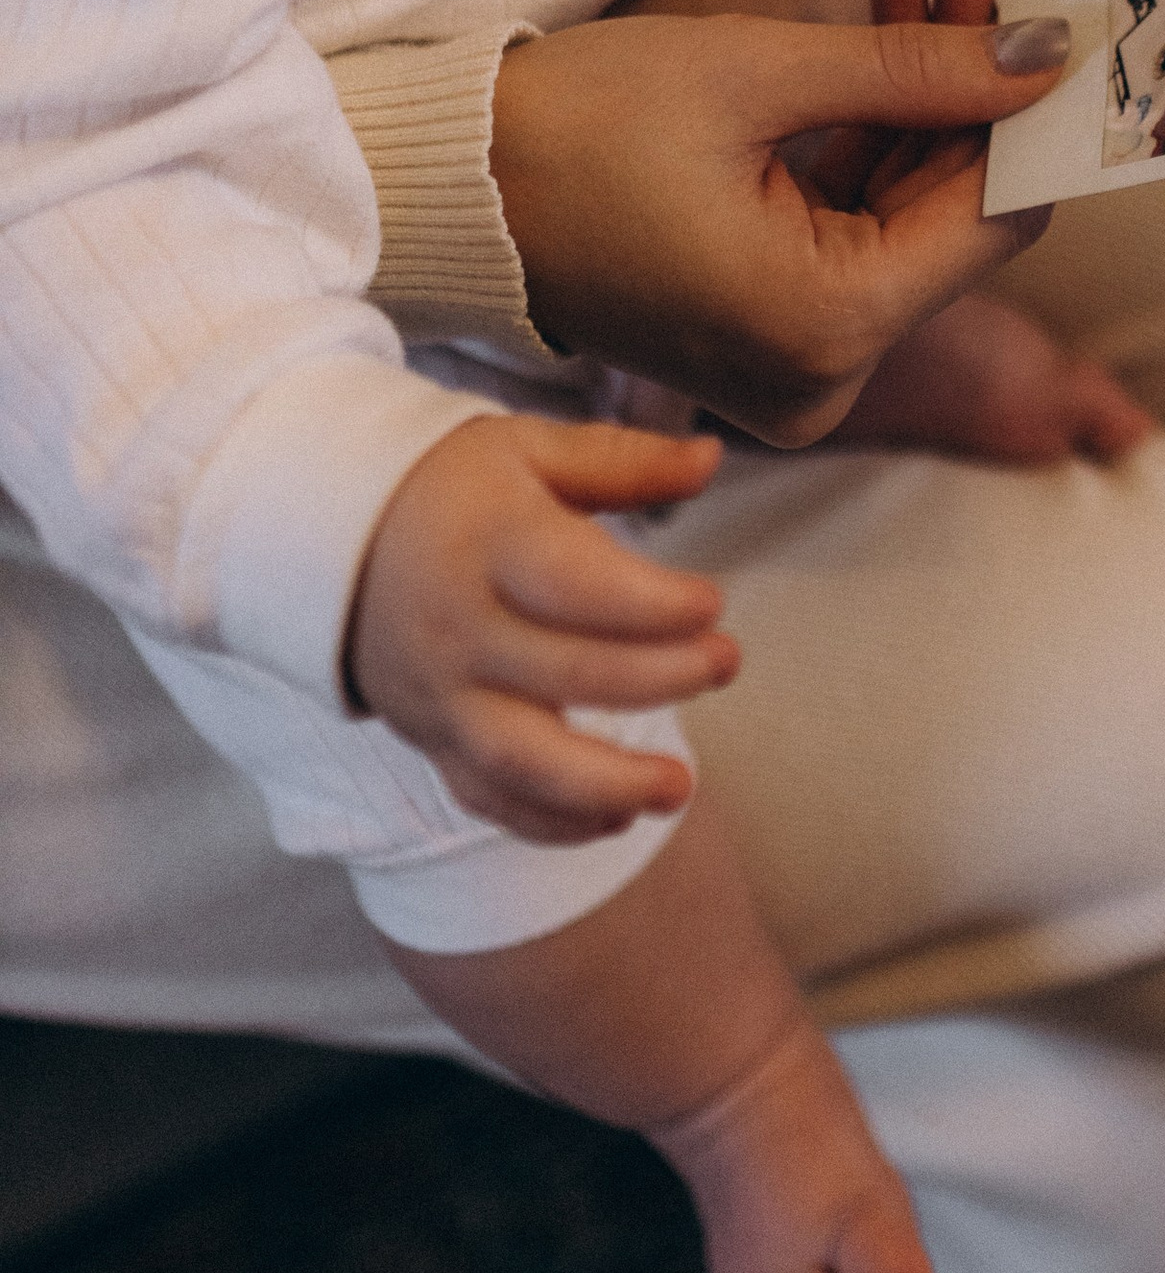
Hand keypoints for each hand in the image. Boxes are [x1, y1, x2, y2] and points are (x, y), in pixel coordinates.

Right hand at [348, 416, 733, 842]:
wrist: (331, 540)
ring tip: (679, 789)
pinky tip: (616, 819)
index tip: (712, 603)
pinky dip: (551, 822)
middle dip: (662, 677)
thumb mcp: (528, 451)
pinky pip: (488, 796)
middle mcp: (460, 628)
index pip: (575, 585)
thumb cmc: (448, 491)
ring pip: (522, 760)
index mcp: (488, 544)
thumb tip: (710, 458)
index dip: (652, 604)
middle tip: (726, 663)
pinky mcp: (432, 738)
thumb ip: (623, 461)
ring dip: (607, 785)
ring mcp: (441, 695)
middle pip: (568, 673)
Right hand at [488, 7, 1068, 443]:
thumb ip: (918, 67)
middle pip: (954, 212)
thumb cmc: (575, 128)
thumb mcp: (758, 74)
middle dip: (969, 78)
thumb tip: (1049, 51)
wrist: (442, 186)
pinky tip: (881, 25)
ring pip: (910, 211)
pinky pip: (856, 231)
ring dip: (922, 91)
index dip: (1027, 105)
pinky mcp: (770, 336)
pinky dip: (870, 137)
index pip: (997, 214)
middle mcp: (825, 375)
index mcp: (827, 327)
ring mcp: (797, 365)